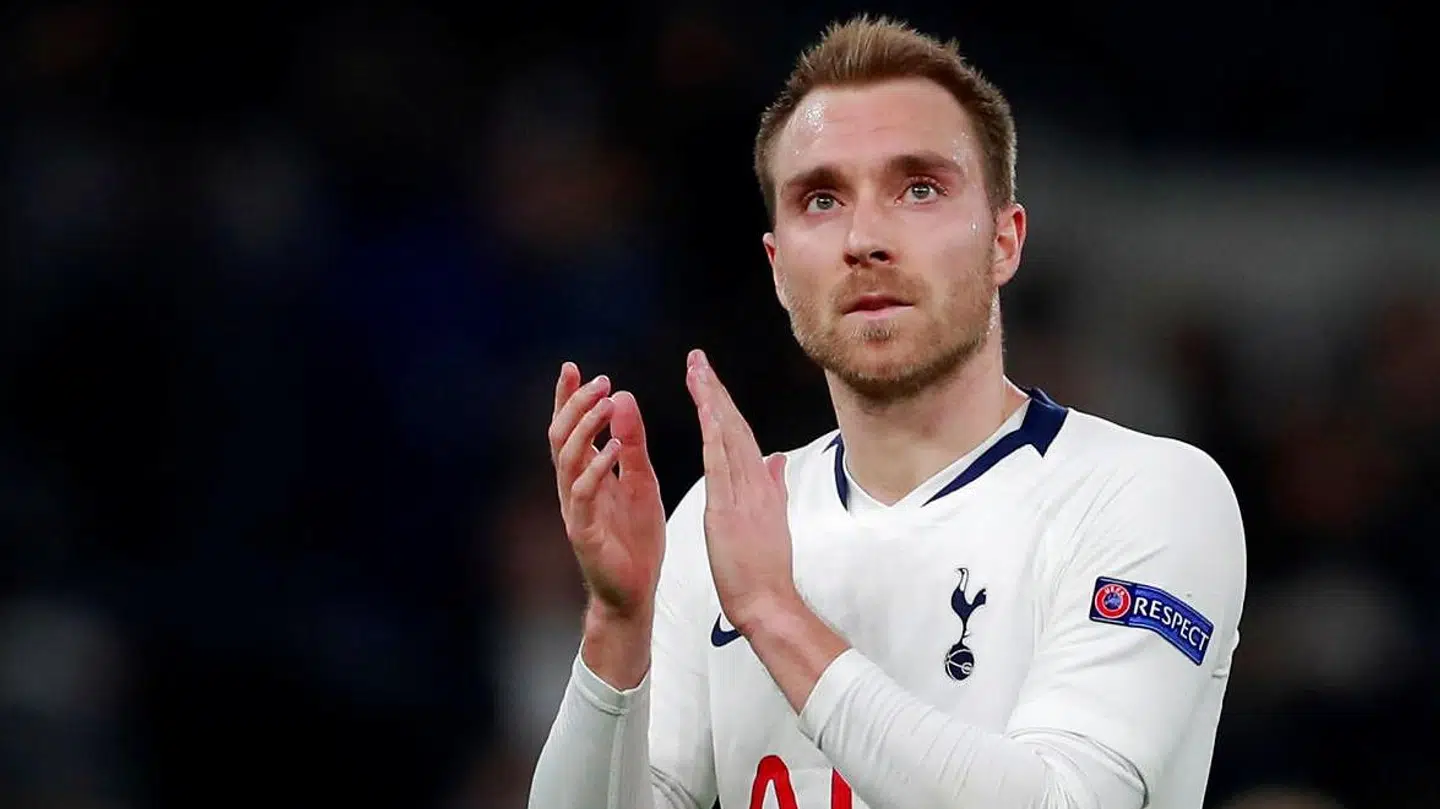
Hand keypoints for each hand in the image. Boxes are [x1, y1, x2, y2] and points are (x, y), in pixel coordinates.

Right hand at [548, 362, 666, 620]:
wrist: (635, 591)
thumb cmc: (636, 537)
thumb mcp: (640, 480)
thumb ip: (631, 442)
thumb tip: (622, 396)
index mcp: (585, 473)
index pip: (569, 428)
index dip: (567, 397)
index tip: (572, 366)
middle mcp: (573, 487)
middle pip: (561, 436)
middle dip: (575, 404)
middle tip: (599, 380)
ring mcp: (574, 508)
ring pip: (566, 459)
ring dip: (585, 428)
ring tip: (606, 403)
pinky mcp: (583, 531)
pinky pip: (583, 494)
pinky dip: (596, 467)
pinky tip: (613, 448)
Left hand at [685, 349, 798, 633]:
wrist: (768, 602)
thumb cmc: (765, 569)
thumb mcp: (771, 521)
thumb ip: (774, 488)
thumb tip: (776, 461)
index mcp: (759, 484)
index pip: (740, 434)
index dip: (724, 404)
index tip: (708, 378)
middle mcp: (754, 482)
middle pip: (734, 426)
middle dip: (715, 390)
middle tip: (697, 358)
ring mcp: (744, 493)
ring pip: (727, 437)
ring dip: (712, 400)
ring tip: (696, 371)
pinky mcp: (729, 507)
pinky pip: (721, 464)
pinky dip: (714, 435)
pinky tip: (706, 412)